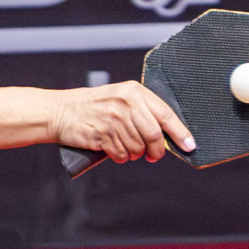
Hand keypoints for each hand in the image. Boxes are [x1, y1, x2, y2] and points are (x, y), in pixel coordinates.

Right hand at [52, 82, 195, 162]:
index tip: (189, 145)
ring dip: (135, 154)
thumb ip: (141, 110)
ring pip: (138, 147)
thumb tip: (166, 134)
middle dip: (157, 150)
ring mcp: (114, 119)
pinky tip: (113, 151)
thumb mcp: (118, 97)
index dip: (181, 133)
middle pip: (154, 135)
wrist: (58, 111)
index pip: (166, 114)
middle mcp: (126, 103)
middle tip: (154, 156)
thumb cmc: (90, 106)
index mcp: (133, 91)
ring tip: (125, 149)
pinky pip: (122, 154)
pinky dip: (120, 157)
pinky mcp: (103, 134)